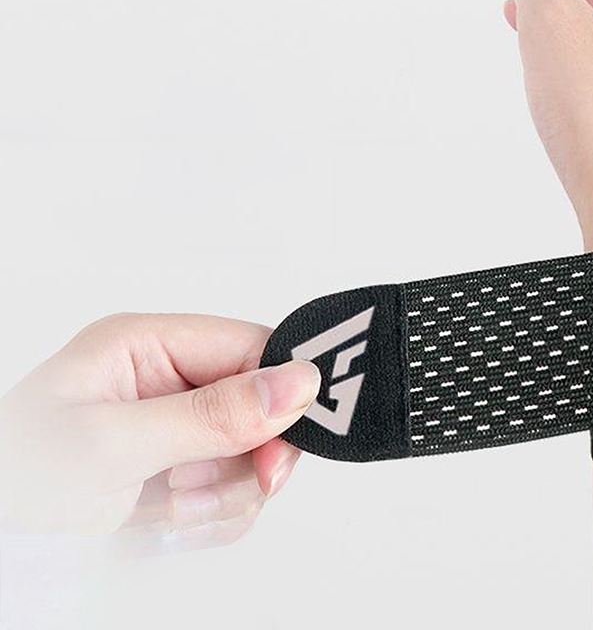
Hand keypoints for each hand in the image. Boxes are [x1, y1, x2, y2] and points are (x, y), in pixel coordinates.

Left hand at [0, 313, 319, 550]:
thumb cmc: (18, 473)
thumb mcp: (112, 444)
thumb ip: (209, 416)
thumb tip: (296, 384)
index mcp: (152, 344)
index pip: (252, 347)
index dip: (281, 395)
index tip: (279, 449)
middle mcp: (171, 378)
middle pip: (262, 404)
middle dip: (247, 454)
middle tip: (207, 485)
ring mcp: (178, 424)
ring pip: (253, 452)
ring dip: (222, 491)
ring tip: (168, 503)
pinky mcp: (180, 465)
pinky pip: (234, 487)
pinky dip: (213, 513)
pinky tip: (168, 515)